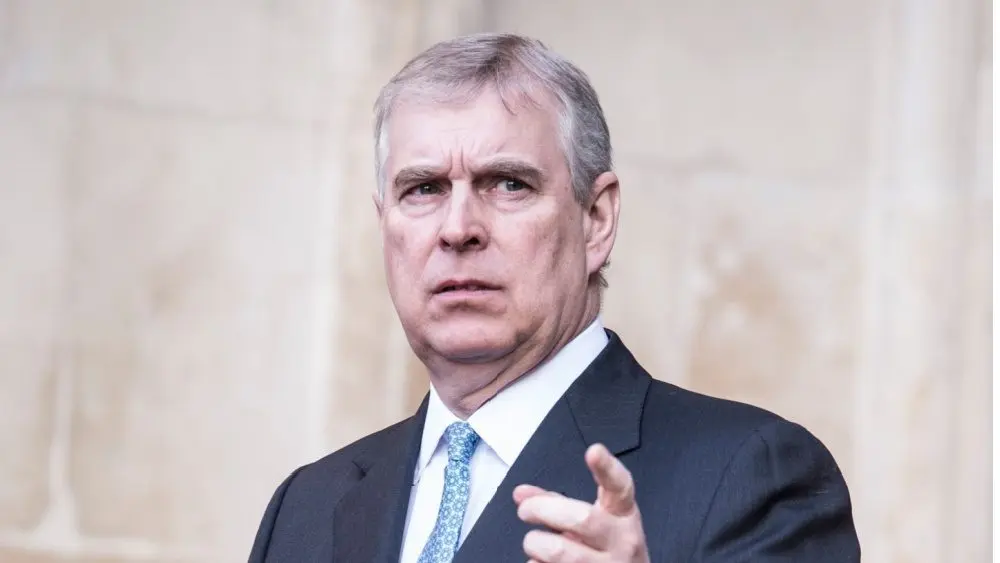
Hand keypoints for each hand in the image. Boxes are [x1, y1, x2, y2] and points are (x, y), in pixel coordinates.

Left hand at [513, 443, 649, 561]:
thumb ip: (557, 503)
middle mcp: (622, 541)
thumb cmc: (608, 548)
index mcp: (623, 515)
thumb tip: (521, 494)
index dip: (607, 469)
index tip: (594, 451)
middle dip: (543, 510)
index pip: (620, 487)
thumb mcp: (593, 520)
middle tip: (525, 510)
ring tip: (535, 542)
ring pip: (558, 551)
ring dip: (535, 543)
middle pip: (581, 518)